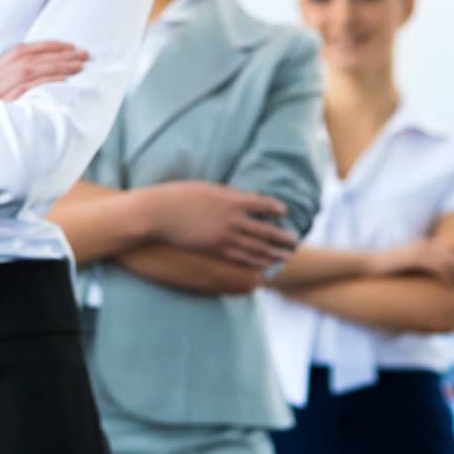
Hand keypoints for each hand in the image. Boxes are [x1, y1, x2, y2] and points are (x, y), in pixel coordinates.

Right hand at [0, 40, 87, 100]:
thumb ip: (5, 88)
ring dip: (58, 65)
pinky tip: (64, 80)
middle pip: (29, 58)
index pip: (19, 51)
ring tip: (80, 65)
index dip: (46, 45)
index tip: (68, 46)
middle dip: (59, 53)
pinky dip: (45, 81)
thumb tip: (35, 80)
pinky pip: (26, 89)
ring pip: (29, 70)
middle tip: (83, 53)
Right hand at [141, 181, 294, 267]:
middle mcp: (232, 218)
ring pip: (256, 247)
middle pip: (265, 229)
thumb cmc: (178, 195)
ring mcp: (224, 235)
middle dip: (282, 237)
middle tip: (294, 242)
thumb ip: (226, 194)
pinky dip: (254, 261)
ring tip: (285, 257)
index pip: (262, 204)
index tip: (285, 212)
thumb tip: (242, 196)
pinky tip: (263, 265)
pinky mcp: (214, 248)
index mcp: (231, 199)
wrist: (158, 213)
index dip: (276, 209)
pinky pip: (240, 257)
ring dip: (274, 253)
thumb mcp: (206, 188)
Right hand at [373, 238, 453, 289]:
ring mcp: (419, 250)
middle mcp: (425, 244)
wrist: (367, 265)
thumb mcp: (408, 266)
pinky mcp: (413, 258)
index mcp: (425, 244)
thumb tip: (430, 281)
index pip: (452, 249)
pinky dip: (448, 275)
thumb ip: (421, 269)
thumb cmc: (387, 269)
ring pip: (448, 261)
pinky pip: (436, 266)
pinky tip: (453, 285)